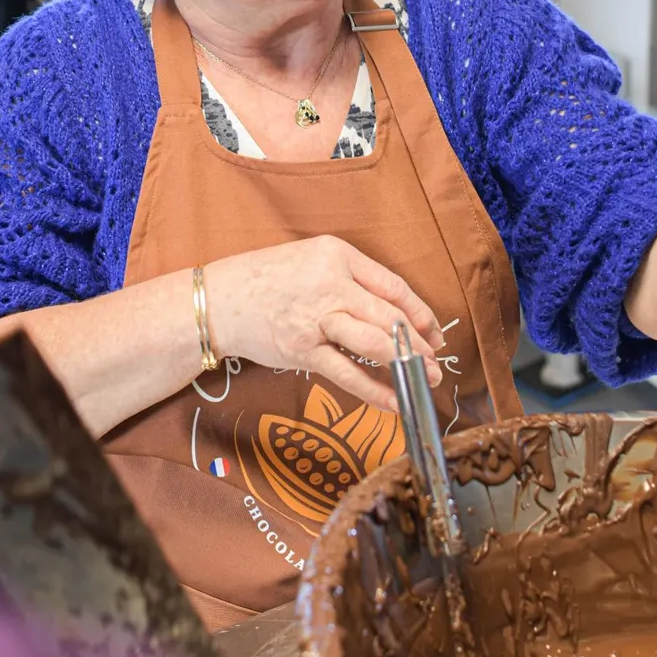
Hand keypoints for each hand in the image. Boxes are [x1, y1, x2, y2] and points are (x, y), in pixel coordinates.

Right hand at [205, 237, 445, 411]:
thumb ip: (350, 278)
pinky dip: (375, 391)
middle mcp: (330, 284)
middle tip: (437, 361)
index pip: (392, 285)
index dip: (420, 312)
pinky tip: (394, 402)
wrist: (219, 299)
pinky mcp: (302, 350)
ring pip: (375, 344)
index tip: (434, 331)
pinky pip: (348, 374)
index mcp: (337, 254)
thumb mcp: (312, 259)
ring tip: (425, 379)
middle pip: (390, 316)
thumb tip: (393, 312)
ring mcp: (316, 319)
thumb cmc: (266, 279)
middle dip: (420, 343)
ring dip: (407, 364)